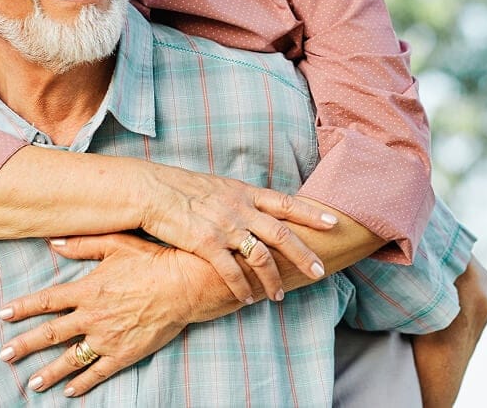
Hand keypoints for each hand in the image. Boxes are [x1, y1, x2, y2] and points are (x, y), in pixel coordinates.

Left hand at [0, 233, 215, 397]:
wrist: (185, 284)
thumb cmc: (153, 260)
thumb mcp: (118, 244)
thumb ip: (83, 244)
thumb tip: (53, 242)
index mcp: (88, 290)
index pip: (47, 300)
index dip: (22, 307)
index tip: (2, 314)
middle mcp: (92, 316)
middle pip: (51, 333)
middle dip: (25, 345)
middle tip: (5, 355)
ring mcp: (107, 338)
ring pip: (70, 359)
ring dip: (48, 372)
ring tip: (32, 383)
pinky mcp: (124, 353)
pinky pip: (97, 373)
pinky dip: (81, 384)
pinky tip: (68, 392)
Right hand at [134, 164, 334, 301]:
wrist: (153, 190)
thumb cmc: (184, 189)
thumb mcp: (220, 186)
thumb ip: (242, 199)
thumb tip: (258, 208)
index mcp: (245, 192)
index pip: (286, 203)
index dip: (311, 213)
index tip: (333, 222)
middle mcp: (241, 208)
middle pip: (283, 233)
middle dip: (304, 254)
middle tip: (321, 271)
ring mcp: (225, 226)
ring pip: (261, 256)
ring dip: (273, 279)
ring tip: (280, 296)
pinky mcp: (206, 243)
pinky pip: (231, 271)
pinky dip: (242, 288)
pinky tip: (248, 299)